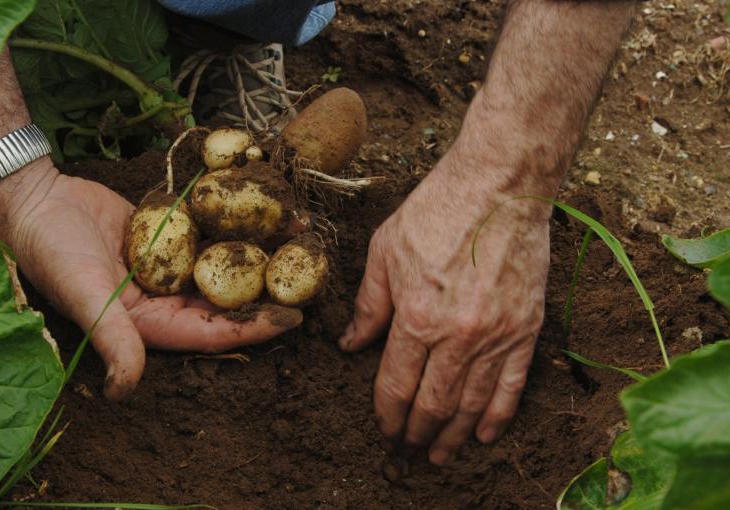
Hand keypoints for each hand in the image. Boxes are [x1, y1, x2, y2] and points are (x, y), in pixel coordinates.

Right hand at [0, 158, 301, 400]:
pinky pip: (208, 230)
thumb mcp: (85, 295)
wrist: (34, 199)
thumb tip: (125, 391)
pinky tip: (264, 206)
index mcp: (151, 323)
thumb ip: (113, 339)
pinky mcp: (168, 233)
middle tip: (311, 275)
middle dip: (268, 288)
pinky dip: (234, 220)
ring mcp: (169, 264)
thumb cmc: (53, 251)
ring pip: (223, 262)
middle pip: (226, 297)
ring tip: (299, 234)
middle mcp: (165, 298)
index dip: (253, 326)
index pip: (211, 331)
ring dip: (259, 249)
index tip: (294, 317)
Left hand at [338, 149, 549, 464]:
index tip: (384, 428)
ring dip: (452, 435)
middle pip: (433, 403)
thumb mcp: (385, 252)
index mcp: (416, 317)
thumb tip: (351, 344)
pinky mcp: (526, 330)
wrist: (502, 186)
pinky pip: (513, 386)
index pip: (396, 384)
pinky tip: (484, 434)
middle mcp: (457, 336)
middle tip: (407, 449)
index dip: (387, 414)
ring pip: (471, 403)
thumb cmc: (437, 210)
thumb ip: (368, 305)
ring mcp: (496, 336)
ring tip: (440, 454)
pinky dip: (498, 415)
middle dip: (416, 432)